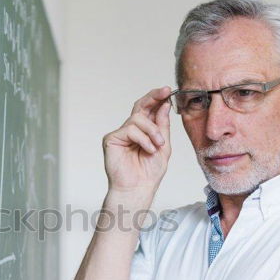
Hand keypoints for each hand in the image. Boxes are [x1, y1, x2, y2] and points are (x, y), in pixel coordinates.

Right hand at [102, 86, 172, 201]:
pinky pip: (130, 130)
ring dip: (152, 131)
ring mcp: (120, 134)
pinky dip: (142, 139)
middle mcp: (131, 130)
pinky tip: (148, 149)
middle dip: (153, 97)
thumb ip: (162, 126)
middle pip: (140, 106)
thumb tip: (164, 105)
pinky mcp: (111, 139)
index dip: (157, 98)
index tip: (168, 91)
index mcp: (144, 131)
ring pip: (137, 119)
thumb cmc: (149, 172)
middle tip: (164, 92)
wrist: (138, 188)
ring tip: (157, 146)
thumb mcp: (163, 146)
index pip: (149, 109)